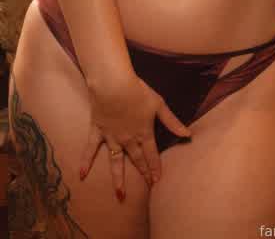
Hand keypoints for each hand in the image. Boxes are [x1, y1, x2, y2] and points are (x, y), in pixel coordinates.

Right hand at [79, 73, 190, 198]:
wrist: (113, 84)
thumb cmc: (137, 91)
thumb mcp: (159, 105)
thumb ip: (172, 122)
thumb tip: (188, 134)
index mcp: (144, 133)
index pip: (151, 155)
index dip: (155, 168)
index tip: (157, 181)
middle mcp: (128, 139)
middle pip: (137, 159)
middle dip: (143, 173)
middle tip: (147, 187)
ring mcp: (111, 137)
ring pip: (115, 161)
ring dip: (118, 179)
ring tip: (120, 195)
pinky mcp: (98, 131)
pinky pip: (91, 149)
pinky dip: (86, 161)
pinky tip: (81, 174)